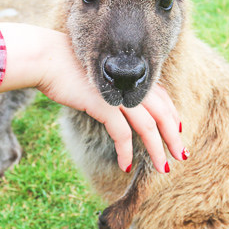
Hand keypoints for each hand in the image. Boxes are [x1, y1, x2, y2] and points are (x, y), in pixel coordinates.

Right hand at [0, 23, 185, 172]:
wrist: (47, 59)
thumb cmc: (67, 68)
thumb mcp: (97, 79)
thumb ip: (112, 89)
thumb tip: (117, 105)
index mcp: (130, 75)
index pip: (162, 97)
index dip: (173, 115)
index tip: (178, 130)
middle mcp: (129, 84)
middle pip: (163, 113)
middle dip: (174, 137)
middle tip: (182, 156)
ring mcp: (118, 94)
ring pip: (148, 127)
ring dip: (157, 150)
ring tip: (163, 169)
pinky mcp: (104, 104)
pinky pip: (122, 134)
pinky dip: (126, 152)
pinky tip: (126, 166)